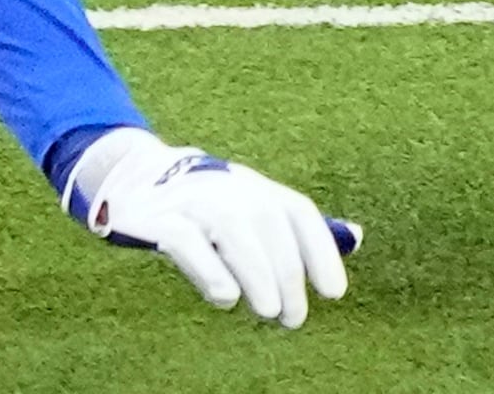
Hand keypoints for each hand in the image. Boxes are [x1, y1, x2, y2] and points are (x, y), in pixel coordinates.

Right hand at [63, 126, 357, 326]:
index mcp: (257, 188)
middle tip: (294, 317)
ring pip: (233, 227)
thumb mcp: (255, 207)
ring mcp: (193, 200)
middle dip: (288, 272)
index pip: (298, 212)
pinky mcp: (157, 219)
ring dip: (257, 271)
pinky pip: (185, 238)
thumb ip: (299, 228)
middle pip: (268, 223)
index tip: (335, 293)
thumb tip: (357, 237)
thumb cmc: (209, 204)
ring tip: (270, 311)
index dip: (320, 250)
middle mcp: (230, 188)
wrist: (135, 176)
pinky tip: (226, 297)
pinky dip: (208, 266)